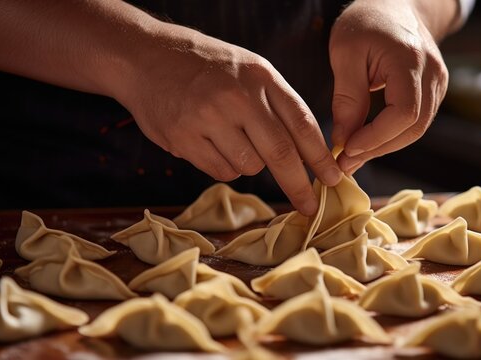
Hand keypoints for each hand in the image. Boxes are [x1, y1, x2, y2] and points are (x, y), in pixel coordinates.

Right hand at [113, 23, 341, 214]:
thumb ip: (278, 105)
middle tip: (310, 206)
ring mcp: (208, 118)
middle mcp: (237, 97)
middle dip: (298, 185)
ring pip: (249, 166)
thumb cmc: (207, 67)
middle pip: (280, 154)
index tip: (334, 179)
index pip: (302, 124)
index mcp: (261, 77)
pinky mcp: (184, 139)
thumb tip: (309, 153)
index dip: (321, 158)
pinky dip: (223, 165)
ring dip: (249, 164)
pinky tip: (209, 141)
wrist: (145, 58)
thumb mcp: (249, 70)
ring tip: (230, 138)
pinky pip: (220, 171)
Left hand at [329, 0, 455, 172]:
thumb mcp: (345, 53)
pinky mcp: (434, 90)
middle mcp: (433, 73)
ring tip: (352, 156)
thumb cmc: (367, 22)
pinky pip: (416, 121)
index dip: (376, 138)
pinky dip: (392, 135)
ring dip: (384, 146)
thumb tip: (343, 140)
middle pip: (413, 127)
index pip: (403, 113)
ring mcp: (438, 83)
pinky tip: (367, 141)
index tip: (346, 149)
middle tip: (345, 163)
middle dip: (378, 149)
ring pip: (416, 129)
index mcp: (410, 60)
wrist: (396, 4)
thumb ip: (347, 97)